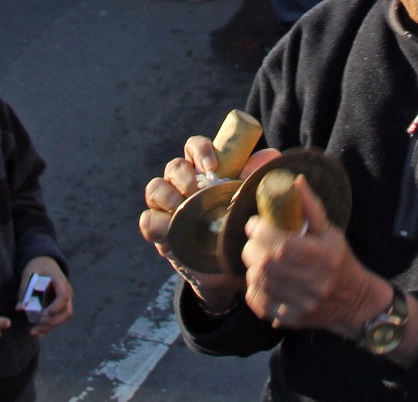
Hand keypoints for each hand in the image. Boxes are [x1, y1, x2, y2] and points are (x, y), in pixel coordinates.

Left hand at [16, 256, 72, 336]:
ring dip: (50, 327)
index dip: (55, 307)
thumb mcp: (29, 276)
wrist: (44, 262)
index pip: (64, 296)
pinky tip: (38, 333)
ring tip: (34, 332)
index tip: (43, 314)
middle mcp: (66, 291)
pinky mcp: (59, 305)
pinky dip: (49, 327)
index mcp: (60, 281)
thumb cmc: (37, 267)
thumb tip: (19, 308)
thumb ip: (25, 291)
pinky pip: (58, 318)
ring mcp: (64, 300)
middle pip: (66, 311)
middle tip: (37, 325)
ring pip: (63, 318)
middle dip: (52, 322)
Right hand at [140, 135, 279, 312]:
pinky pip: (147, 219)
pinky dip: (156, 222)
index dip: (200, 150)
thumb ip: (256, 177)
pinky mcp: (158, 231)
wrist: (226, 269)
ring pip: (155, 188)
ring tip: (183, 209)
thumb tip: (270, 155)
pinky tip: (171, 229)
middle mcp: (181, 184)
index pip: (193, 147)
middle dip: (185, 177)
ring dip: (168, 196)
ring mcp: (167, 207)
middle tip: (199, 193)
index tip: (213, 167)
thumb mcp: (248, 201)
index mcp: (202, 170)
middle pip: (174, 166)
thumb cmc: (236, 227)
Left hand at [239, 176, 387, 341]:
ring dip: (252, 267)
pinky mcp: (293, 320)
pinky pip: (260, 304)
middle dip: (251, 248)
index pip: (281, 245)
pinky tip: (261, 280)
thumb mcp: (330, 232)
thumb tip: (295, 181)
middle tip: (253, 240)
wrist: (355, 302)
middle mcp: (314, 283)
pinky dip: (254, 290)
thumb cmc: (340, 261)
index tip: (254, 224)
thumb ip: (311, 207)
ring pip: (260, 284)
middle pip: (266, 265)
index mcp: (324, 257)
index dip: (261, 232)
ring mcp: (303, 305)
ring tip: (257, 258)